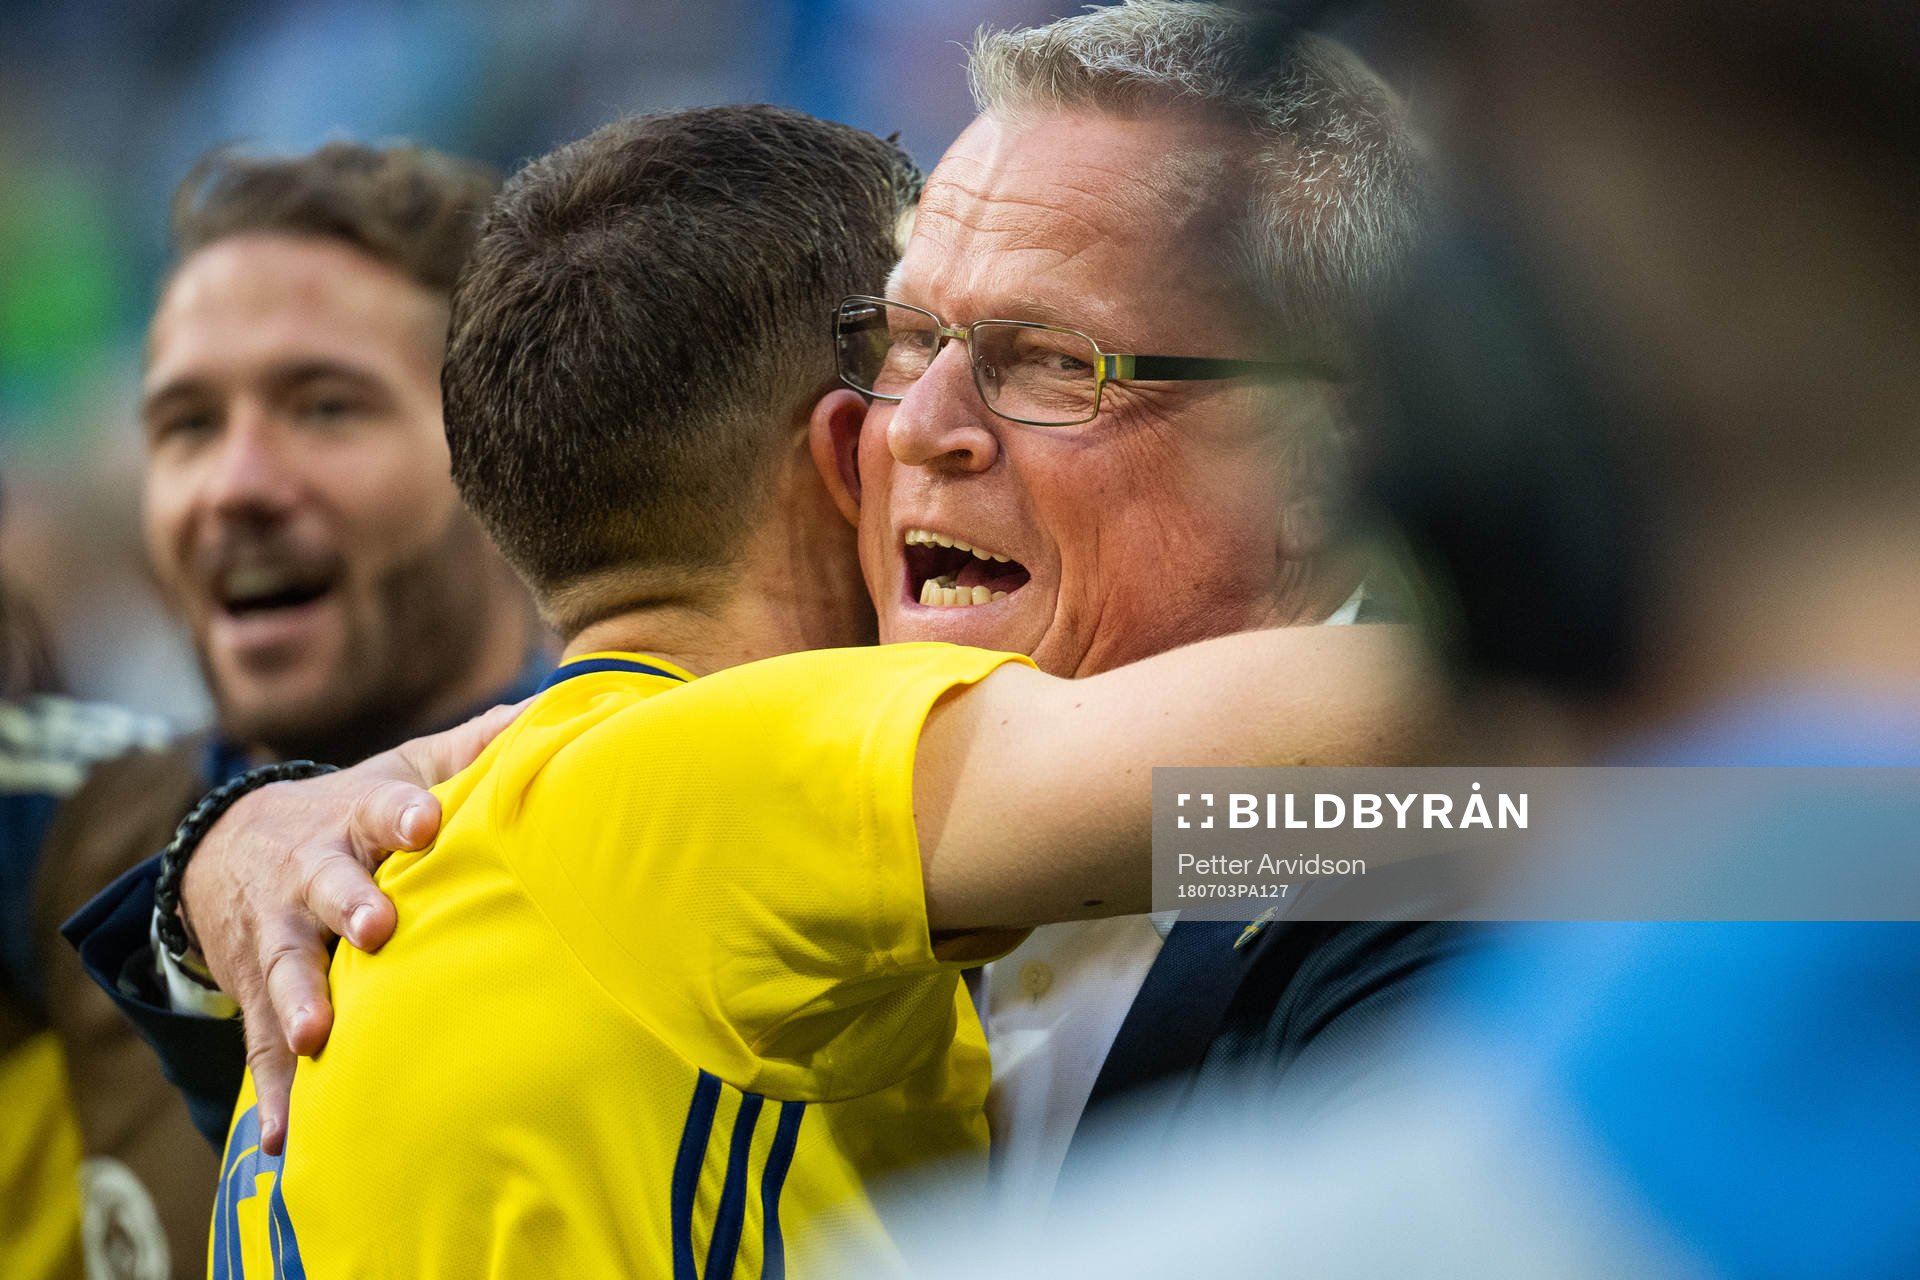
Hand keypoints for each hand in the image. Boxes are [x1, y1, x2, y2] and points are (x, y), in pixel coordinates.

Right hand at [180, 701, 523, 1153]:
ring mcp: (279, 938)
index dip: (403, 816)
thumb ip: (470, 750)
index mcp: (356, 821)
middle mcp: (311, 877)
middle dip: (351, 905)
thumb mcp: (403, 769)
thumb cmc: (352, 814)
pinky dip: (272, 1094)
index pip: (382, 809)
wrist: (230, 847)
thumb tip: (545, 713)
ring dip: (300, 1003)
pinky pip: (260, 1047)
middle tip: (377, 928)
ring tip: (317, 1037)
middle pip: (328, 890)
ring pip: (286, 970)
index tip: (426, 824)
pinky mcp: (257, 993)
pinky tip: (281, 1140)